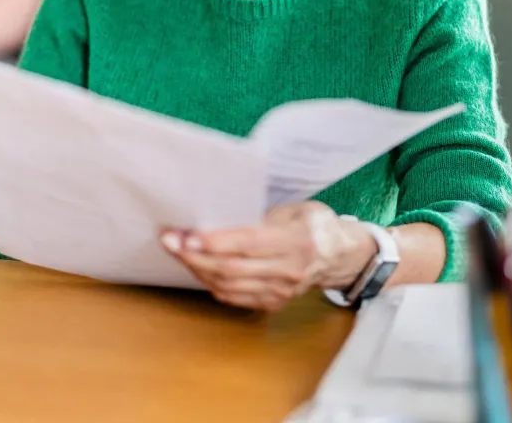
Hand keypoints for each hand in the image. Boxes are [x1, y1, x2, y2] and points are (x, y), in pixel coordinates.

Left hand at [160, 201, 375, 311]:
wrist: (341, 257)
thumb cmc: (315, 224)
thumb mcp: (297, 208)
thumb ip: (263, 215)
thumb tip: (221, 215)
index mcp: (296, 241)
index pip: (248, 244)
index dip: (215, 241)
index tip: (187, 235)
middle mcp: (288, 270)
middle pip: (232, 268)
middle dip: (195, 255)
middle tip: (170, 241)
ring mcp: (281, 291)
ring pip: (229, 285)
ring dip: (198, 269)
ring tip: (178, 252)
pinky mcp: (274, 303)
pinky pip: (234, 297)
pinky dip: (211, 283)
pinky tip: (198, 268)